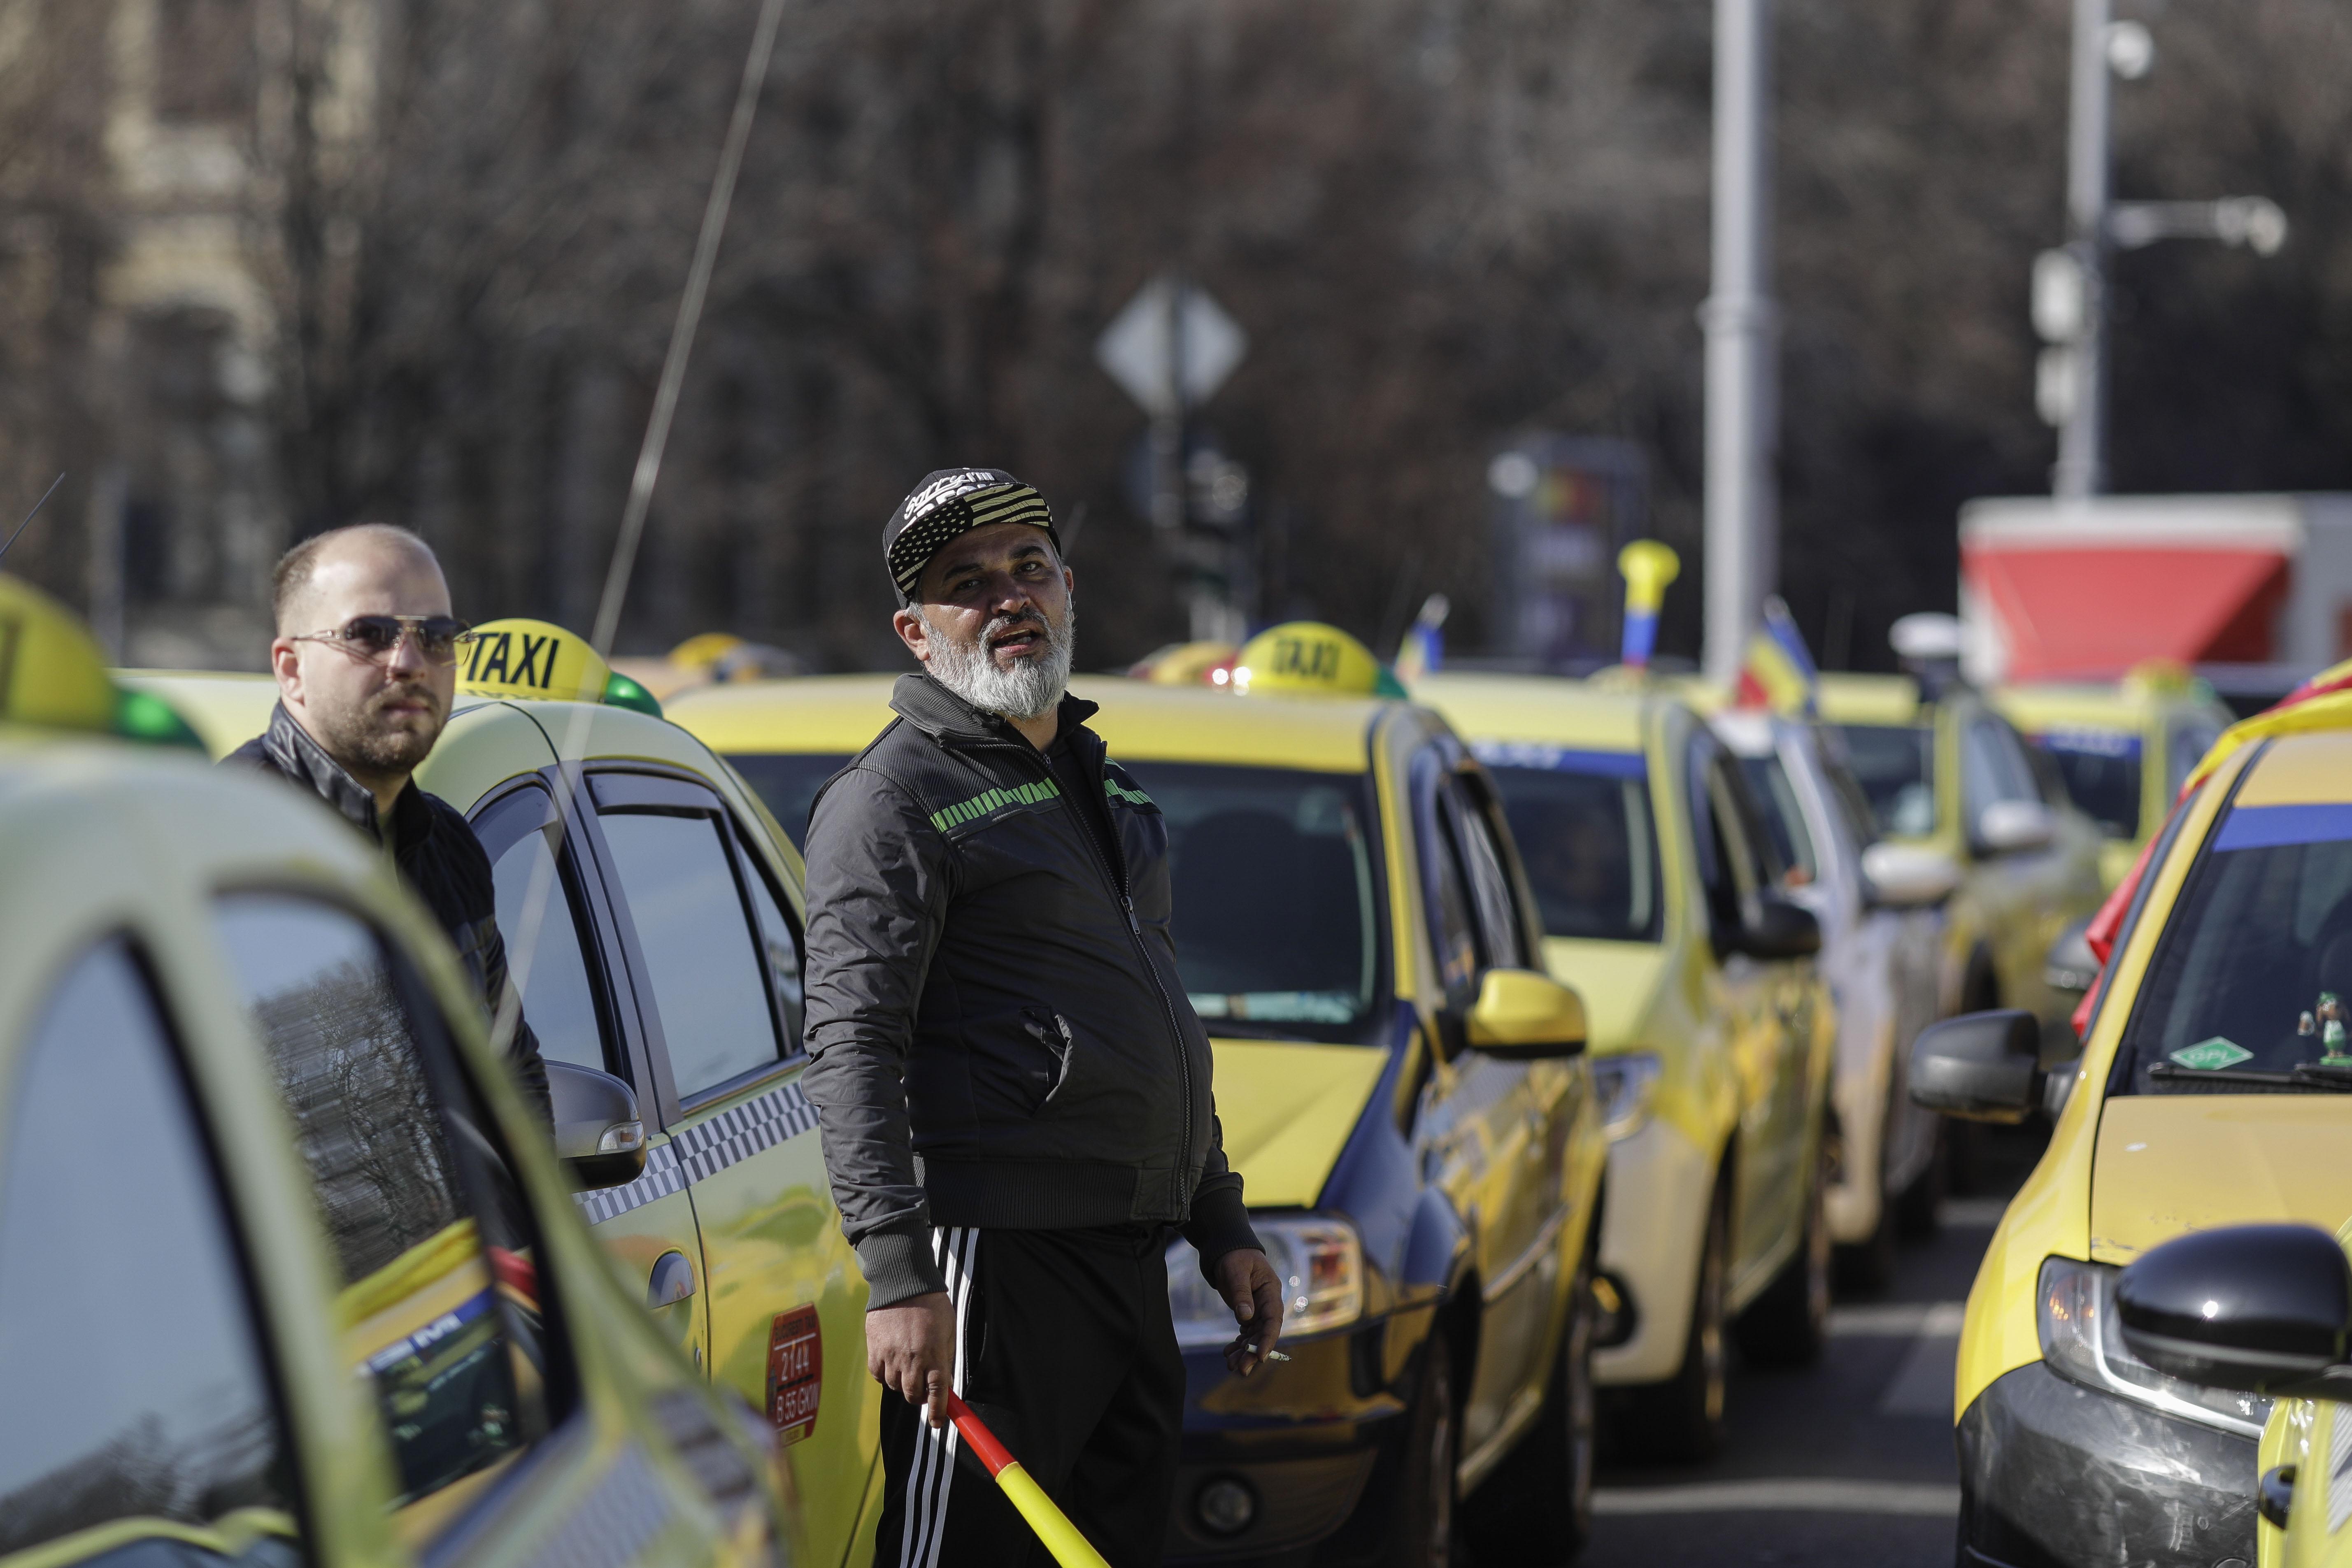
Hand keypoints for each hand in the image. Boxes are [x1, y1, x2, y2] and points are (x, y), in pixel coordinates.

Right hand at [867, 1292, 956, 1427]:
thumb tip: (945, 1383)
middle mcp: (912, 1358)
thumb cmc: (931, 1304)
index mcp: (934, 1353)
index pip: (937, 1392)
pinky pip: (878, 1374)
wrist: (902, 1283)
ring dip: (903, 1384)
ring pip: (895, 1386)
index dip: (938, 1411)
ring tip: (908, 1367)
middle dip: (920, 1397)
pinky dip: (885, 1375)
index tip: (937, 1423)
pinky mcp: (874, 1349)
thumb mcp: (948, 1330)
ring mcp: (891, 1355)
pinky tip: (891, 1363)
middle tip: (923, 1388)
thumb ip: (945, 1357)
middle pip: (913, 1395)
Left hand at [1211, 1248, 1284, 1376]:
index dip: (1268, 1339)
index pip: (1273, 1319)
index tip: (1261, 1357)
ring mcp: (1258, 1310)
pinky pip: (1245, 1333)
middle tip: (1241, 1370)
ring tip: (1231, 1366)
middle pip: (1264, 1333)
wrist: (1228, 1251)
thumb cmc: (1235, 1257)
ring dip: (1244, 1352)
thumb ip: (1241, 1293)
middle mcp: (1267, 1304)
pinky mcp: (1248, 1314)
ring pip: (1254, 1337)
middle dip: (1253, 1353)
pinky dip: (1238, 1345)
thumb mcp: (1236, 1271)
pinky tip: (1228, 1354)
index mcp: (1270, 1292)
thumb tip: (1245, 1317)